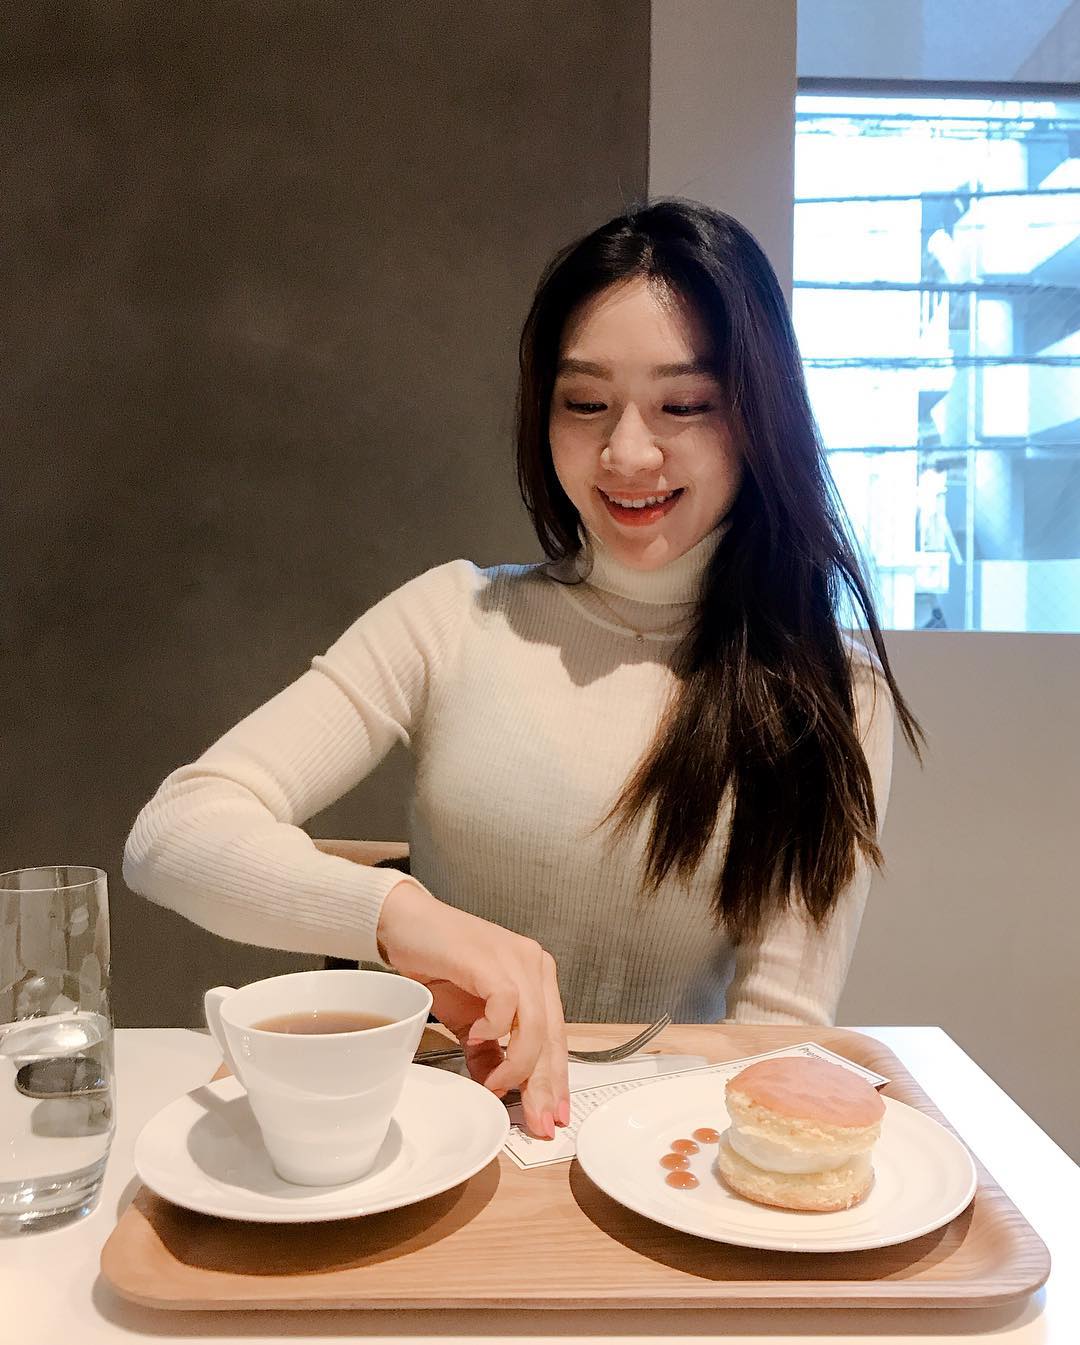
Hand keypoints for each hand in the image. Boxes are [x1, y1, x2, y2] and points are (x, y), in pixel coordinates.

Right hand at [376, 879, 568, 1138]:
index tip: (553, 1114)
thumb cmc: (438, 965)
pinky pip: (507, 1005)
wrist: (404, 925)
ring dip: (520, 1066)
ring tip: (498, 1087)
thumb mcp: (467, 1019)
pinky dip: (495, 1030)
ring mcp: (517, 960)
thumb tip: (496, 1088)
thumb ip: (486, 1051)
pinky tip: (476, 1040)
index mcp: (537, 977)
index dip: (557, 1079)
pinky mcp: (492, 960)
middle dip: (545, 1085)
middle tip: (538, 1122)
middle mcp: (534, 965)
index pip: (556, 1037)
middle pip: (552, 1036)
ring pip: (536, 1026)